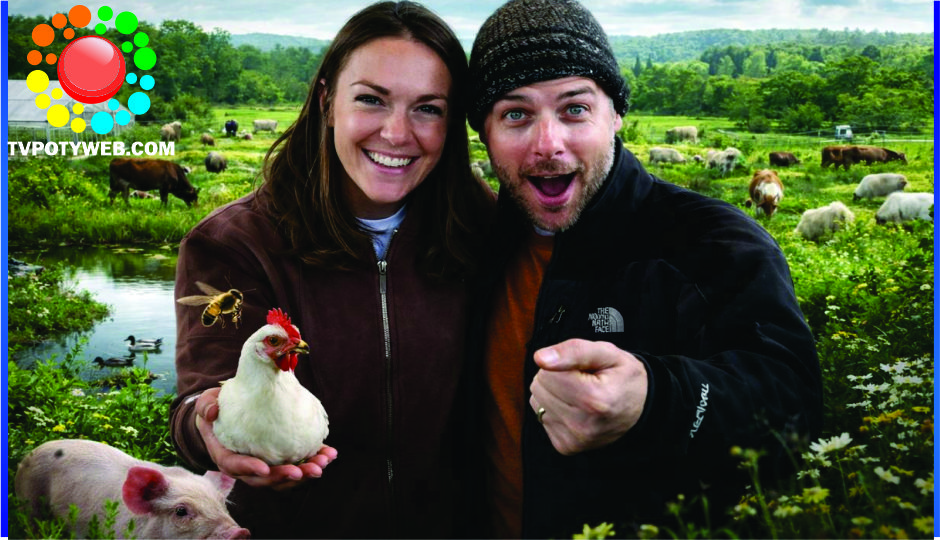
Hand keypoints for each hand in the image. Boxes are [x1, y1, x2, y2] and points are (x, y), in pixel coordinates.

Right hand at [194, 388, 337, 489]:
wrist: (229, 415)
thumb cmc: (217, 410)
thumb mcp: (207, 403)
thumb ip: (207, 406)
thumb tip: (212, 411)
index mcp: (226, 455)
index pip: (235, 466)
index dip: (249, 469)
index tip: (265, 468)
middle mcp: (245, 467)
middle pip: (265, 479)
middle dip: (284, 477)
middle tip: (303, 471)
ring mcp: (264, 466)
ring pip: (284, 478)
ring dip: (304, 473)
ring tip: (322, 463)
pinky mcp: (280, 460)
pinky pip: (298, 465)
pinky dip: (314, 460)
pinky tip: (330, 453)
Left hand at [529, 339, 647, 455]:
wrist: (641, 408)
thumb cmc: (622, 377)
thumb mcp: (606, 352)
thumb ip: (573, 350)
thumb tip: (539, 358)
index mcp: (593, 398)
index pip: (546, 372)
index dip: (563, 364)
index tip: (585, 371)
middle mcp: (582, 424)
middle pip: (539, 386)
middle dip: (556, 378)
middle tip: (583, 382)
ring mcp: (574, 439)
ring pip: (536, 401)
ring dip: (554, 394)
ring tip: (580, 395)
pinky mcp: (566, 447)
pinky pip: (542, 418)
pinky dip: (555, 410)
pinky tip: (576, 409)